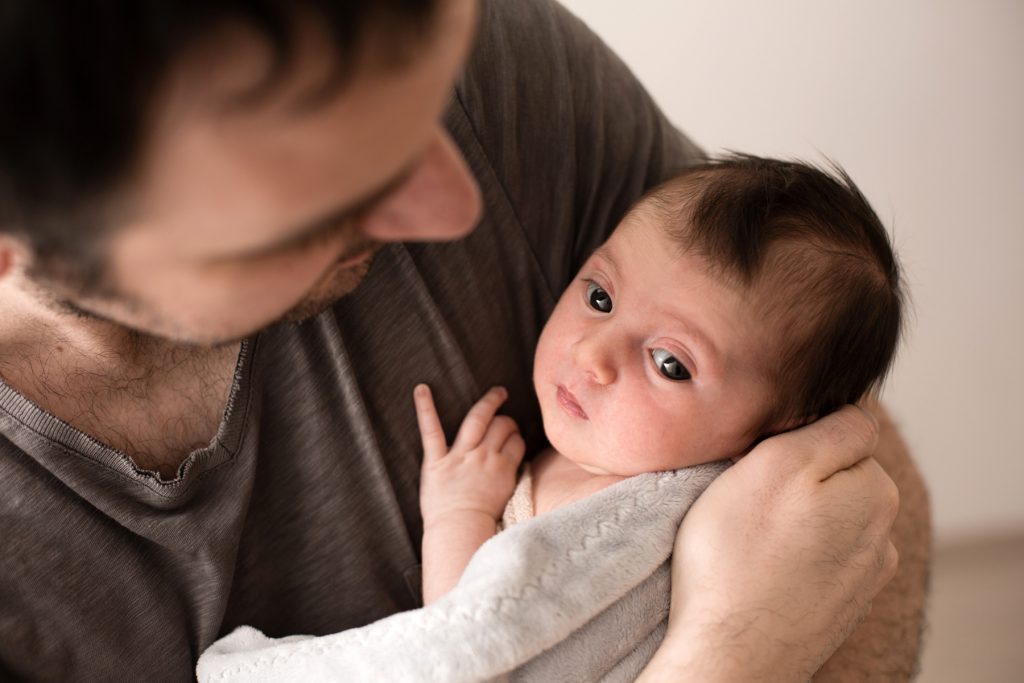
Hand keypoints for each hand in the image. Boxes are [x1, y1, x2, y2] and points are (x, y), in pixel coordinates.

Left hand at [415, 385, 525, 528]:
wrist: (458, 531)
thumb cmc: (481, 523)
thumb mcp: (507, 498)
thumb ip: (510, 476)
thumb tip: (513, 461)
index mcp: (503, 468)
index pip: (517, 442)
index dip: (516, 438)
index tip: (513, 439)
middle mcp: (484, 457)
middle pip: (502, 427)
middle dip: (506, 421)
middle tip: (506, 421)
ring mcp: (460, 456)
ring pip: (478, 420)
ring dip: (489, 403)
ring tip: (496, 394)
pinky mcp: (436, 460)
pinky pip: (431, 430)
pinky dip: (425, 408)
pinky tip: (421, 389)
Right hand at [655, 406, 898, 681]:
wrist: (728, 655)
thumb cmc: (739, 556)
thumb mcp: (779, 463)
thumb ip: (831, 427)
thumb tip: (858, 409)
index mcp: (877, 492)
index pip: (845, 430)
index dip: (795, 436)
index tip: (762, 458)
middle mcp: (881, 537)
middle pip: (833, 477)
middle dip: (795, 479)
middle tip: (748, 497)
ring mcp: (859, 578)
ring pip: (821, 520)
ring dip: (791, 520)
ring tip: (748, 538)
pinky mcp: (832, 607)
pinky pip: (810, 560)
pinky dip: (787, 557)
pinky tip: (757, 568)